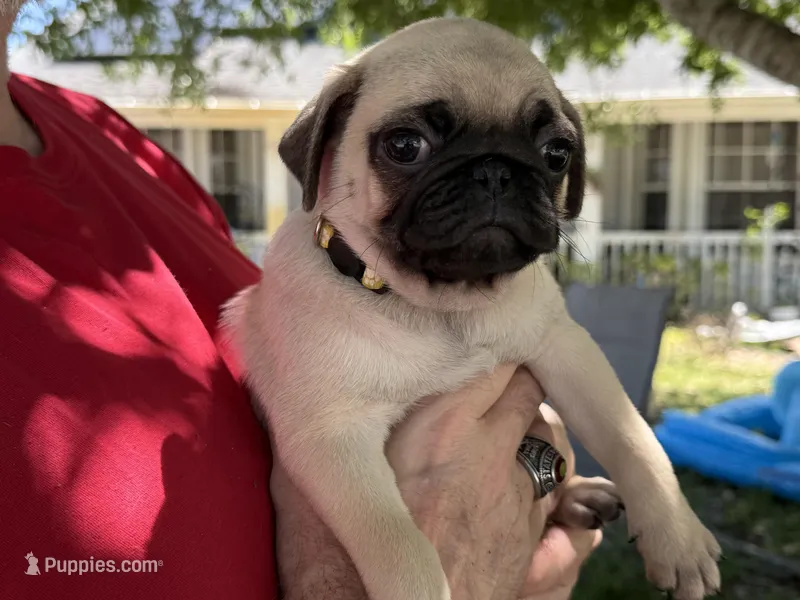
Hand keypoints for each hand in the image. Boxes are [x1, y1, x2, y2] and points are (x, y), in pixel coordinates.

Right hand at [272, 365, 599, 599]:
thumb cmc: (337, 569)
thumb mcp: (310, 486)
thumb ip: (320, 430)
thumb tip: (298, 393)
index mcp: (436, 426)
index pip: (488, 357)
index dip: (482, 351)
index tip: (466, 354)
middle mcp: (486, 451)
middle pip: (527, 388)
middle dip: (513, 384)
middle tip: (490, 393)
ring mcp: (516, 497)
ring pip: (550, 437)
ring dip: (534, 432)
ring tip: (507, 443)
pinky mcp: (534, 543)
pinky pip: (567, 495)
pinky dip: (554, 487)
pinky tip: (532, 494)